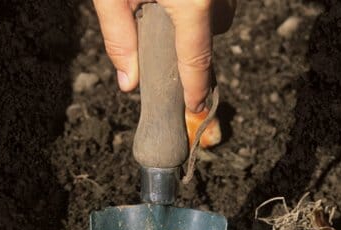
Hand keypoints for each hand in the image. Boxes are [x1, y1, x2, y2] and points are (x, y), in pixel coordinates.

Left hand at [93, 0, 236, 111]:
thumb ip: (118, 37)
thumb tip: (129, 82)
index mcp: (193, 2)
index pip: (197, 60)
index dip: (196, 89)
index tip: (195, 108)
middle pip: (218, 28)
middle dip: (196, 38)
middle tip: (165, 36)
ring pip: (222, 6)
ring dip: (202, 13)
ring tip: (168, 5)